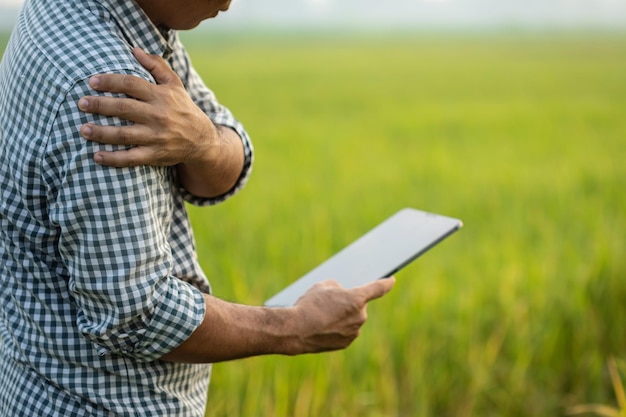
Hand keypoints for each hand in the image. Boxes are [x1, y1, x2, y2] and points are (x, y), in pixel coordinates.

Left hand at [77, 48, 216, 167]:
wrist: (202, 141)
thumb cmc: (183, 109)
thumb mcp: (175, 85)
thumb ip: (156, 66)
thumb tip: (134, 50)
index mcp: (161, 96)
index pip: (132, 84)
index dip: (111, 82)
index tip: (92, 82)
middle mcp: (159, 116)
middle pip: (125, 109)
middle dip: (100, 106)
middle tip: (81, 104)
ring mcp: (157, 137)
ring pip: (124, 135)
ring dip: (102, 133)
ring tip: (83, 129)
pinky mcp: (156, 155)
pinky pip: (132, 158)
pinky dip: (114, 159)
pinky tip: (97, 157)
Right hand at [291, 277, 395, 353]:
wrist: (296, 330)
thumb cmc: (309, 305)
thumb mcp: (323, 286)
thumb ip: (338, 287)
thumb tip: (342, 294)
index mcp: (357, 298)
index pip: (379, 288)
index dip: (386, 283)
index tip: (392, 280)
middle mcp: (360, 316)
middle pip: (360, 305)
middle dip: (349, 302)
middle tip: (331, 303)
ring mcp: (354, 331)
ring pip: (353, 319)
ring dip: (343, 316)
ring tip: (323, 316)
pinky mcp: (346, 343)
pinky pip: (346, 331)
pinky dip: (338, 328)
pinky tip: (323, 326)